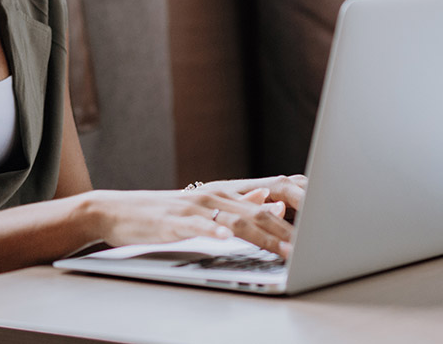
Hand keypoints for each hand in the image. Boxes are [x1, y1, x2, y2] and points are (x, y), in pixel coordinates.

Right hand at [82, 183, 299, 257]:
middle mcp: (215, 194)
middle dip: (289, 230)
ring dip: (264, 236)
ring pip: (236, 220)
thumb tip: (275, 203)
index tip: (326, 218)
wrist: (117, 210)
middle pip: (260, 210)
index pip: (271, 191)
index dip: (299, 202)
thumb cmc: (165, 214)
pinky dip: (215, 233)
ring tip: (285, 250)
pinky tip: (228, 240)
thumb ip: (242, 204)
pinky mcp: (174, 221)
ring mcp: (194, 207)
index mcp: (226, 191)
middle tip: (313, 247)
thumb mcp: (208, 207)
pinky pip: (198, 227)